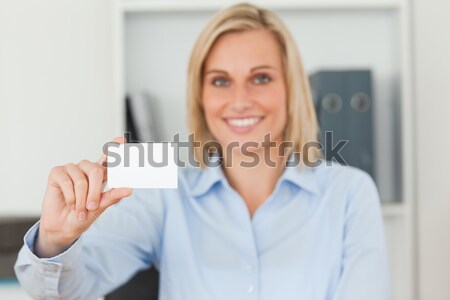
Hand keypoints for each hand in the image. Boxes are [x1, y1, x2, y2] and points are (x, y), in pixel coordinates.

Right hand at [35, 137, 131, 257]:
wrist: (63, 227)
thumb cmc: (83, 215)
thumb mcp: (100, 207)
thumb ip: (114, 196)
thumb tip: (130, 189)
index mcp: (100, 175)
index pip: (108, 158)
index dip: (115, 147)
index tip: (122, 139)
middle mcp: (86, 168)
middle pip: (96, 170)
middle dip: (94, 192)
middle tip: (91, 207)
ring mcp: (72, 169)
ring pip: (81, 180)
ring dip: (81, 199)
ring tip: (78, 210)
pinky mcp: (57, 172)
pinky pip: (67, 182)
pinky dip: (70, 196)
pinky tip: (69, 203)